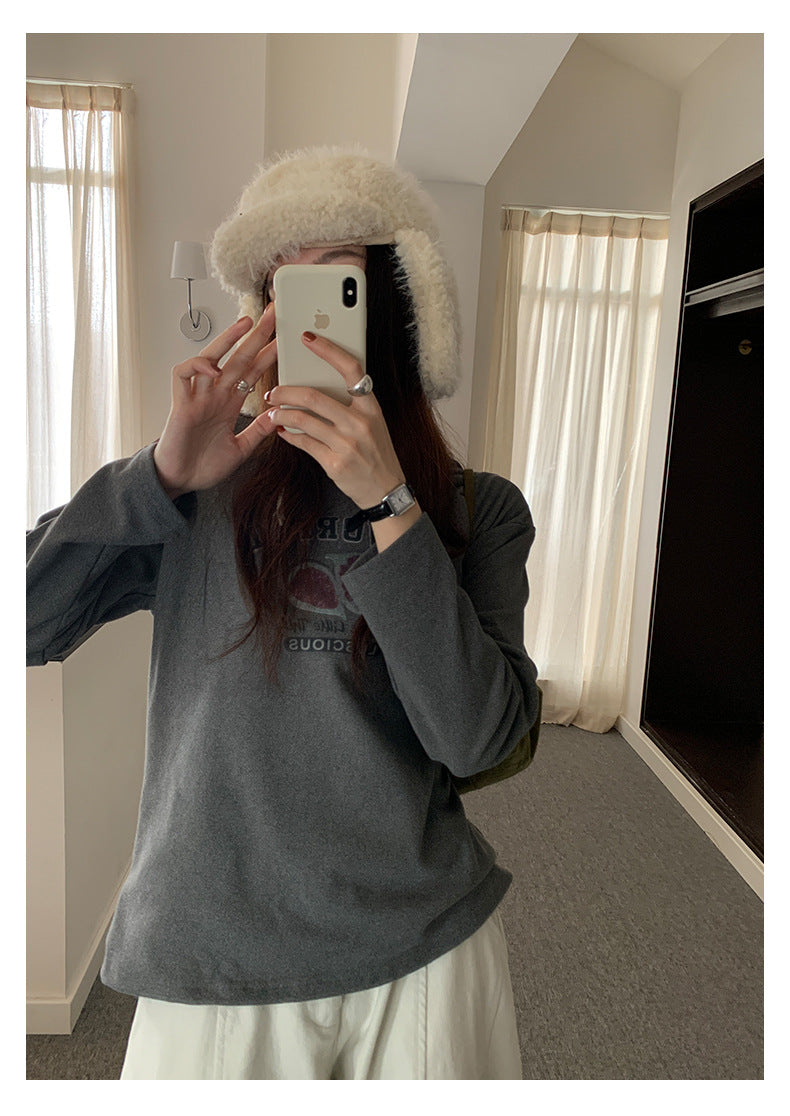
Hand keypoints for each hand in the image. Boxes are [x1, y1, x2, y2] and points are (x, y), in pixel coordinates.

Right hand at [153, 307, 277, 497]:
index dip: (268, 354)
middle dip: (256, 336)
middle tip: (273, 315)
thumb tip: (279, 414)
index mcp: (228, 404)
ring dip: (228, 339)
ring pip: (211, 358)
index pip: (253, 372)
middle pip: (237, 357)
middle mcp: (213, 395)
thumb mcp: (241, 449)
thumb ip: (257, 431)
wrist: (179, 482)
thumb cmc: (202, 466)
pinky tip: (214, 366)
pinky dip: (197, 366)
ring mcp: (196, 397)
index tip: (286, 339)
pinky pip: (183, 375)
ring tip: (246, 324)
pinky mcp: (180, 404)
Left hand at [263, 331, 407, 509]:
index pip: (351, 369)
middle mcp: (360, 423)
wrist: (386, 490)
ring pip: (303, 420)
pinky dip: (288, 436)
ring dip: (281, 415)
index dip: (328, 350)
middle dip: (286, 392)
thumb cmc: (376, 453)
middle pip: (314, 396)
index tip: (307, 338)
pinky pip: (303, 443)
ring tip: (273, 413)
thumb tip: (318, 386)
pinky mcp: (334, 463)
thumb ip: (352, 405)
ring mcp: (347, 444)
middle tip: (273, 392)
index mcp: (371, 407)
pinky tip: (282, 431)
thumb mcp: (374, 423)